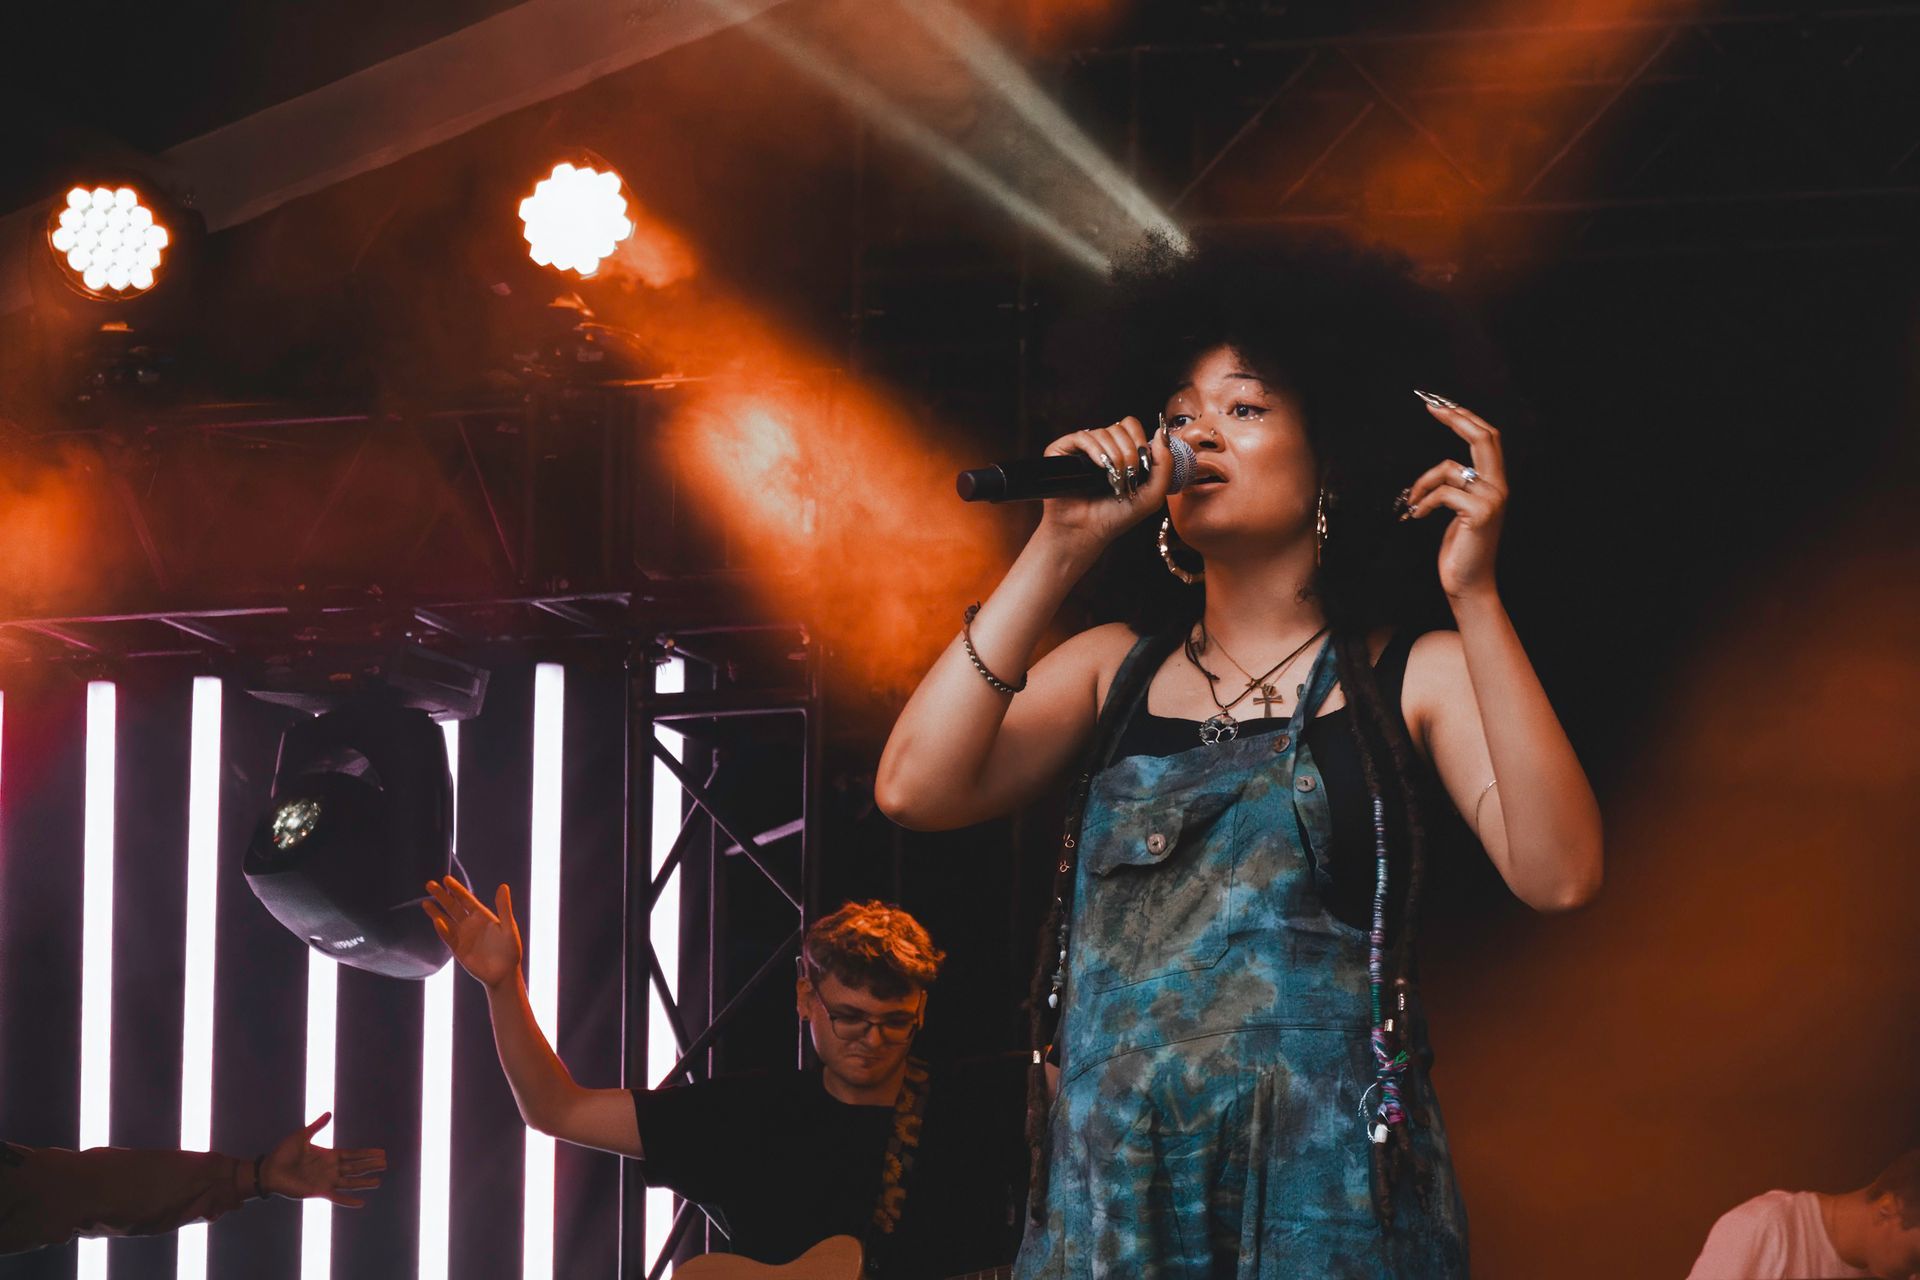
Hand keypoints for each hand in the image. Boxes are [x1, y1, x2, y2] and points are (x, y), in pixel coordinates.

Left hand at [259, 1112, 385, 1207]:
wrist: (269, 1170)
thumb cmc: (283, 1153)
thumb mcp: (301, 1136)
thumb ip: (317, 1126)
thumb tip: (329, 1113)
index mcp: (329, 1155)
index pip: (353, 1154)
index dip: (367, 1153)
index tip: (382, 1152)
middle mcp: (330, 1169)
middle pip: (356, 1167)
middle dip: (370, 1165)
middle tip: (386, 1164)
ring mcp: (326, 1181)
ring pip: (350, 1182)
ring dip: (364, 1182)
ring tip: (378, 1182)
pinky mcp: (319, 1192)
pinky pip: (337, 1197)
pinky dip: (349, 1200)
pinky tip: (361, 1202)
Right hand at [422, 877, 522, 989]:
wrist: (504, 974)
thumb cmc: (510, 950)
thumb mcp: (508, 927)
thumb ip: (504, 907)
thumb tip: (503, 886)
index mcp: (482, 916)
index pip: (466, 899)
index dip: (456, 889)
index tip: (446, 879)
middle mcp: (470, 924)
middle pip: (453, 907)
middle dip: (442, 896)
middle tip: (429, 884)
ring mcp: (463, 936)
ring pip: (446, 921)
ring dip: (436, 912)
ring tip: (425, 902)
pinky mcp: (458, 950)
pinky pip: (448, 938)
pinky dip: (443, 930)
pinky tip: (437, 921)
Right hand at [1035, 416, 1171, 553]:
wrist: (1086, 532)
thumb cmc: (1115, 516)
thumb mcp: (1152, 494)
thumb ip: (1165, 464)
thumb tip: (1161, 433)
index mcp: (1120, 452)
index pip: (1132, 426)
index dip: (1140, 440)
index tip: (1142, 465)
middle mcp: (1101, 447)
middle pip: (1121, 427)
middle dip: (1130, 452)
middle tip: (1127, 476)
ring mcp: (1081, 448)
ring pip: (1104, 432)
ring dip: (1114, 456)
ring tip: (1112, 479)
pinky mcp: (1062, 451)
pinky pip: (1083, 437)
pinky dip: (1096, 450)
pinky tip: (1100, 467)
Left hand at [1403, 398, 1507, 599]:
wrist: (1468, 584)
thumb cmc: (1461, 549)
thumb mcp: (1461, 510)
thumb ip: (1460, 486)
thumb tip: (1443, 467)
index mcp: (1496, 484)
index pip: (1489, 438)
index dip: (1466, 418)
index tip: (1440, 404)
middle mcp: (1499, 488)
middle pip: (1484, 438)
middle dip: (1456, 418)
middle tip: (1430, 406)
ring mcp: (1492, 500)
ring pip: (1450, 468)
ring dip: (1423, 483)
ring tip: (1412, 502)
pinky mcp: (1479, 514)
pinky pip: (1442, 493)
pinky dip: (1423, 503)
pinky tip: (1417, 517)